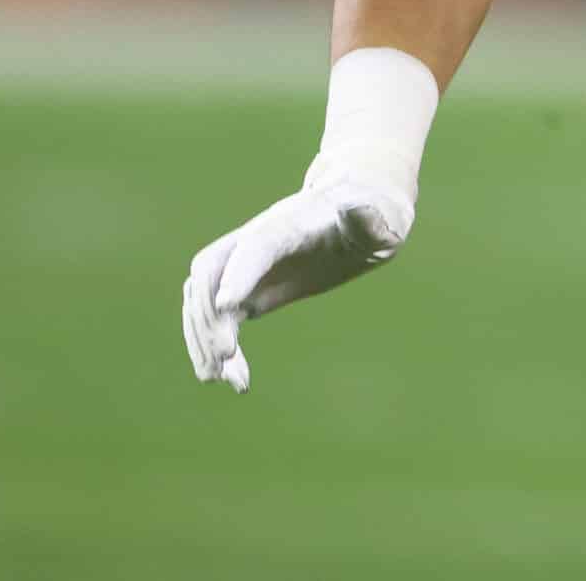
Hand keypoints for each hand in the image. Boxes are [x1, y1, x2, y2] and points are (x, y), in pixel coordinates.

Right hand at [181, 158, 412, 393]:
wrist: (358, 209)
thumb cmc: (374, 215)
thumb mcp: (383, 219)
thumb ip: (371, 220)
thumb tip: (358, 208)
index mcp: (291, 221)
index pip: (256, 244)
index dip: (239, 272)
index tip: (226, 307)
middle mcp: (257, 240)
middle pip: (210, 270)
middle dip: (208, 310)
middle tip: (225, 355)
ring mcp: (248, 265)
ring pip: (203, 297)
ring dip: (202, 337)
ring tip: (219, 379)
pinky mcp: (250, 289)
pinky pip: (219, 318)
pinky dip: (216, 347)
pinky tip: (231, 379)